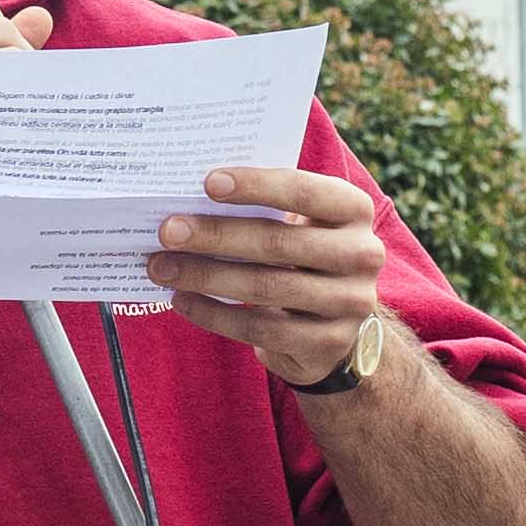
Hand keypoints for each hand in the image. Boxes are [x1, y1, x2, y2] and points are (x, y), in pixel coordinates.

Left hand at [144, 164, 394, 388]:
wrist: (335, 327)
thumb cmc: (302, 257)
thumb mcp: (300, 225)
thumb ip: (264, 209)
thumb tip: (191, 201)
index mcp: (353, 210)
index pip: (305, 190)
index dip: (257, 185)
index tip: (208, 182)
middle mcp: (362, 254)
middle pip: (279, 242)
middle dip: (216, 235)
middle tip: (168, 231)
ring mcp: (350, 302)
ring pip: (266, 287)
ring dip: (205, 276)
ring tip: (162, 267)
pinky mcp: (328, 343)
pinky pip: (260, 328)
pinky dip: (214, 313)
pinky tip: (182, 300)